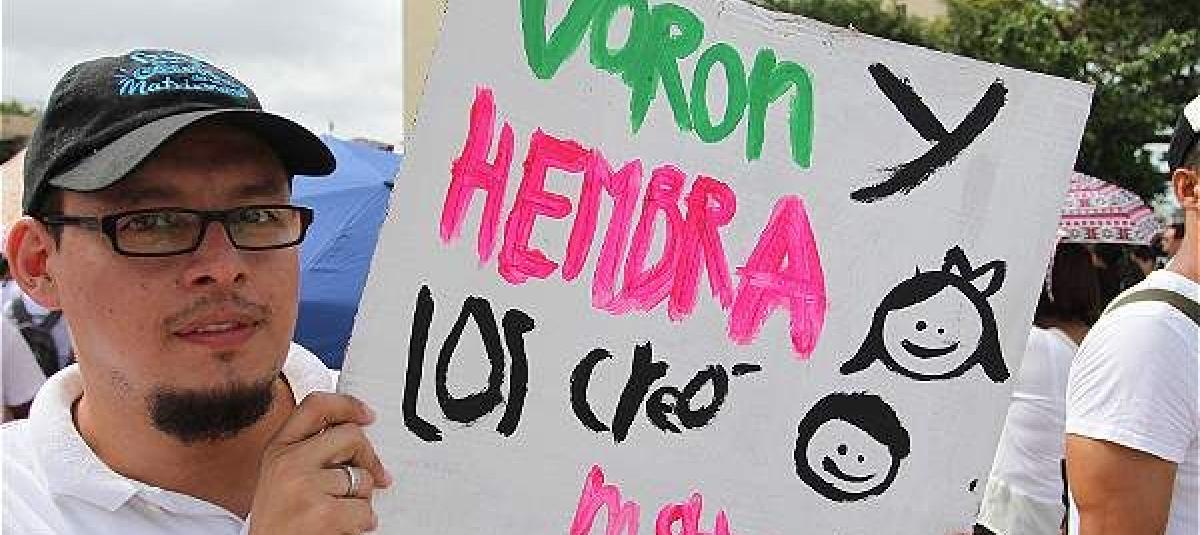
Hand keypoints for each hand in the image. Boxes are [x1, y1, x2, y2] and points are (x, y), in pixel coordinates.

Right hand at [247, 393, 392, 533]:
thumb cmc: (280, 521)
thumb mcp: (281, 477)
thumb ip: (309, 452)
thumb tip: (358, 438)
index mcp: (277, 450)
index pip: (315, 406)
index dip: (347, 405)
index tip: (367, 415)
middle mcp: (288, 463)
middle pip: (350, 436)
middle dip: (369, 458)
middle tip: (377, 477)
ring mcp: (305, 486)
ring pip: (362, 478)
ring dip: (361, 500)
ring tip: (341, 513)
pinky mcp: (323, 513)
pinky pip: (364, 509)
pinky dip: (362, 523)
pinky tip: (343, 529)